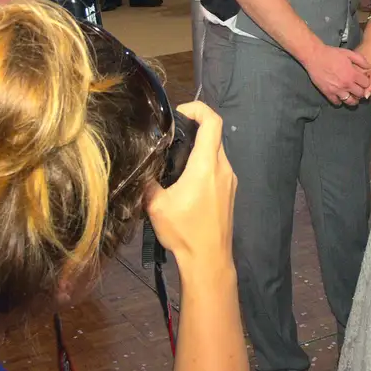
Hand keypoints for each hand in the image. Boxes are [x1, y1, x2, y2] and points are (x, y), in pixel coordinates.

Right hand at [145, 101, 235, 280]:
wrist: (209, 261)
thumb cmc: (185, 232)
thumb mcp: (156, 206)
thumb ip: (148, 181)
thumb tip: (140, 167)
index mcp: (207, 166)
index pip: (212, 122)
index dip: (198, 109)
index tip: (179, 113)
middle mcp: (223, 168)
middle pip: (213, 137)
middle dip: (193, 131)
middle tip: (170, 137)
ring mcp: (230, 181)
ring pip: (216, 153)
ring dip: (198, 150)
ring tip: (174, 160)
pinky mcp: (230, 193)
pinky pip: (218, 169)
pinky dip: (204, 165)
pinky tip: (185, 180)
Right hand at [302, 43, 370, 106]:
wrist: (315, 56)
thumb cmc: (332, 53)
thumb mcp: (348, 53)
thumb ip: (361, 60)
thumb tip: (369, 67)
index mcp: (352, 74)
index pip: (366, 84)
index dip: (366, 83)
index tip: (364, 82)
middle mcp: (346, 84)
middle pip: (360, 94)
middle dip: (361, 92)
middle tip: (359, 90)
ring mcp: (337, 90)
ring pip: (349, 101)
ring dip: (353, 100)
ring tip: (352, 97)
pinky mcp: (327, 92)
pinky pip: (336, 102)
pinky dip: (340, 101)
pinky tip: (340, 97)